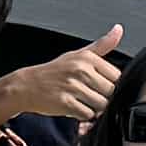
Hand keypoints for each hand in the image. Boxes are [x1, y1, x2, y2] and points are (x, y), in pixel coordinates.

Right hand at [0, 40, 126, 133]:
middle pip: (110, 92)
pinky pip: (87, 114)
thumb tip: (118, 30)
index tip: (96, 84)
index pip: (116, 76)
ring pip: (101, 105)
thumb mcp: (78, 54)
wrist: (27, 85)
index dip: (109, 83)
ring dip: (93, 107)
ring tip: (81, 100)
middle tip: (87, 94)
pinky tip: (73, 107)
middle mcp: (81, 70)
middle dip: (102, 97)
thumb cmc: (55, 71)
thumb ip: (102, 45)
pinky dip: (83, 115)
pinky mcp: (65, 102)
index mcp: (87, 58)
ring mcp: (73, 86)